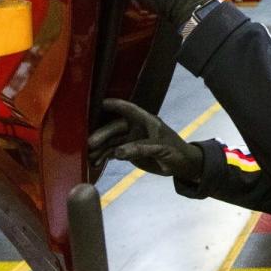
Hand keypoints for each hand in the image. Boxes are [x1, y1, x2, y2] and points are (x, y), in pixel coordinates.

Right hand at [87, 99, 202, 180]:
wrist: (182, 166)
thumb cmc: (177, 153)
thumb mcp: (162, 150)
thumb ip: (141, 149)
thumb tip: (118, 152)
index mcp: (147, 122)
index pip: (130, 110)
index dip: (117, 105)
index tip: (102, 103)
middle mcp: (136, 128)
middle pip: (116, 128)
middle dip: (102, 134)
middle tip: (90, 143)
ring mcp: (131, 140)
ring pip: (111, 141)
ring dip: (100, 148)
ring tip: (88, 156)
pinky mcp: (129, 152)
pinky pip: (113, 152)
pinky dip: (104, 157)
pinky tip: (94, 163)